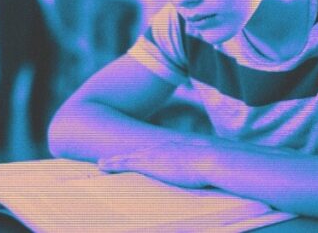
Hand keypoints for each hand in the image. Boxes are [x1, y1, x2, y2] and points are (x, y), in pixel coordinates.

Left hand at [97, 141, 215, 188]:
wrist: (212, 160)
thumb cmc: (216, 165)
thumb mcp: (209, 164)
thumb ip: (205, 166)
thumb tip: (213, 171)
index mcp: (174, 148)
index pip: (154, 151)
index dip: (143, 154)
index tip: (136, 157)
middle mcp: (161, 148)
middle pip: (138, 151)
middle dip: (124, 155)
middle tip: (110, 159)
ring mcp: (154, 154)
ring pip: (127, 156)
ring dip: (113, 160)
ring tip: (100, 163)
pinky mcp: (149, 163)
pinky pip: (125, 163)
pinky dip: (112, 163)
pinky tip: (101, 165)